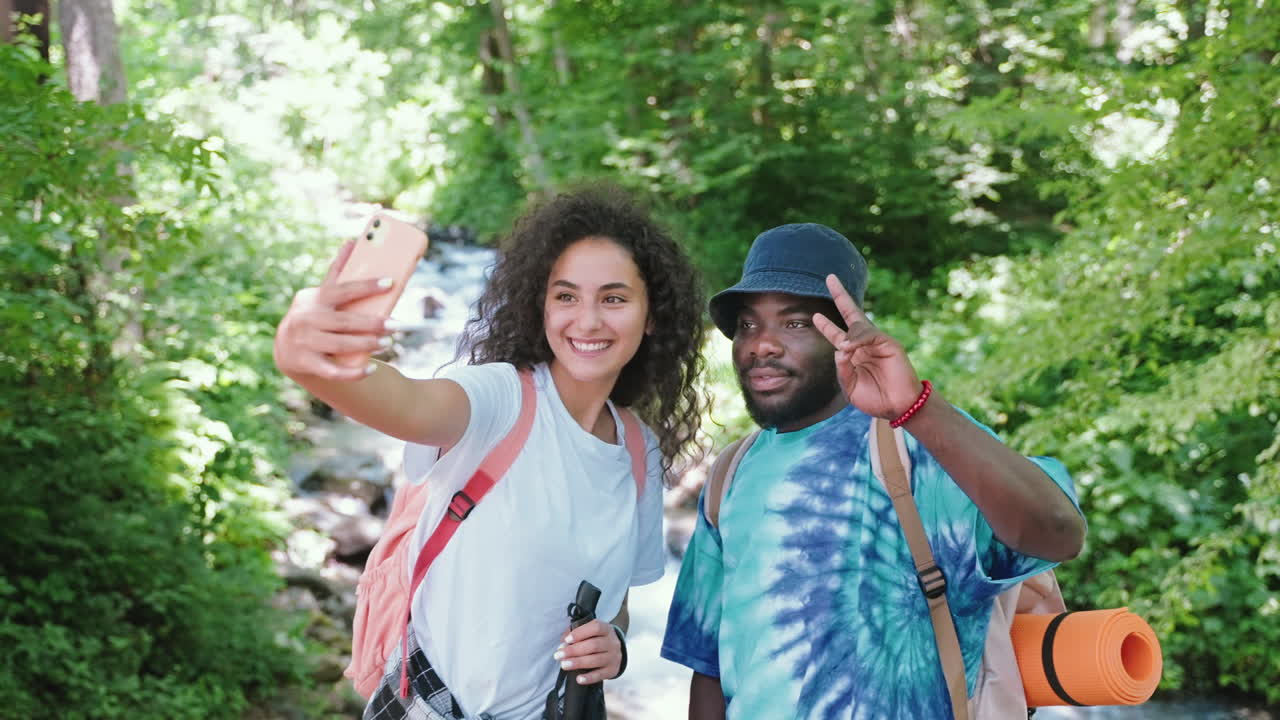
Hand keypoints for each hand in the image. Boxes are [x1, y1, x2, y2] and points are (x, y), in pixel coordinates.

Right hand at [273, 239, 394, 380]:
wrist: (286, 348)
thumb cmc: (313, 315)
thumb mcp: (321, 294)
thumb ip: (338, 271)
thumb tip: (352, 241)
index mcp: (314, 299)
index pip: (344, 289)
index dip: (367, 286)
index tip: (390, 282)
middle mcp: (307, 320)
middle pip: (346, 321)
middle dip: (373, 323)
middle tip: (397, 325)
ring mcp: (305, 343)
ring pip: (341, 345)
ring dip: (367, 344)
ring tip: (387, 342)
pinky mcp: (307, 364)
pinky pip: (333, 371)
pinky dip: (353, 372)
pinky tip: (371, 369)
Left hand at [553, 620, 622, 682]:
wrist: (615, 652)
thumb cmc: (597, 640)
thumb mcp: (590, 633)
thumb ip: (575, 635)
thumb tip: (563, 646)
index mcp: (606, 629)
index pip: (595, 627)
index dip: (580, 633)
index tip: (567, 640)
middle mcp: (612, 642)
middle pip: (594, 645)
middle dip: (573, 650)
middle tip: (558, 655)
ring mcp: (614, 657)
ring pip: (596, 660)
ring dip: (578, 663)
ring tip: (564, 665)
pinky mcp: (612, 670)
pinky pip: (600, 675)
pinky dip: (589, 677)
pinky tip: (578, 679)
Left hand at [812, 274, 923, 419]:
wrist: (896, 408)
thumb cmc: (874, 398)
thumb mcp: (849, 386)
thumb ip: (842, 368)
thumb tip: (840, 348)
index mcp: (853, 354)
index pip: (837, 334)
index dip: (826, 325)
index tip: (816, 315)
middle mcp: (863, 344)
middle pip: (851, 313)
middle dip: (840, 295)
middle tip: (830, 277)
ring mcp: (877, 342)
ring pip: (858, 325)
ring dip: (848, 335)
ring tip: (845, 348)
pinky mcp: (889, 343)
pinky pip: (869, 335)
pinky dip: (858, 339)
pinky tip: (850, 348)